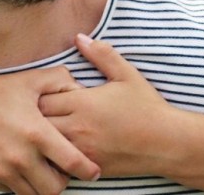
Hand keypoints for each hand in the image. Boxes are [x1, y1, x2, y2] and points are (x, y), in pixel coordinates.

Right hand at [0, 66, 100, 193]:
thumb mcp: (32, 80)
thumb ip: (62, 82)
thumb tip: (83, 90)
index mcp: (37, 133)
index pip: (73, 163)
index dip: (87, 170)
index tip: (92, 170)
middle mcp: (21, 157)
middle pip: (55, 189)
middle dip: (63, 181)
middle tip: (61, 169)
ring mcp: (2, 170)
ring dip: (41, 185)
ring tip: (41, 169)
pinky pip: (12, 191)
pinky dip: (20, 184)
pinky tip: (19, 167)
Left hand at [39, 34, 183, 177]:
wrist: (168, 143)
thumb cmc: (147, 107)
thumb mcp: (127, 75)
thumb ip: (102, 54)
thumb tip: (78, 37)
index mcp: (83, 102)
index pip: (41, 99)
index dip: (40, 96)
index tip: (48, 95)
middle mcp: (78, 127)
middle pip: (37, 123)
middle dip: (35, 117)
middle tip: (42, 113)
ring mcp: (82, 150)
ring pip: (45, 145)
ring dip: (44, 137)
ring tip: (48, 130)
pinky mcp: (87, 167)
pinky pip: (59, 164)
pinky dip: (56, 156)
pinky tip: (62, 149)